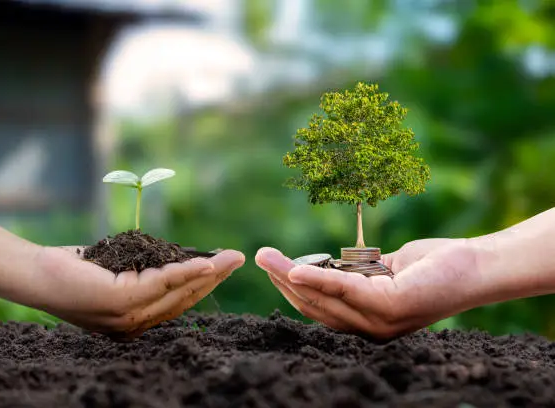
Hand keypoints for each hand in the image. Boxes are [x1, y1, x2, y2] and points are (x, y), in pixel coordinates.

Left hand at [34, 246, 244, 338]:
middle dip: (215, 278)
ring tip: (231, 258)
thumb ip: (145, 271)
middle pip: (186, 298)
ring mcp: (130, 316)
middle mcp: (136, 324)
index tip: (224, 267)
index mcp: (137, 320)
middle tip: (238, 259)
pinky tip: (207, 262)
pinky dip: (188, 271)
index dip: (205, 284)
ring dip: (210, 272)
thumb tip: (176, 258)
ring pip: (180, 290)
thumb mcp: (119, 270)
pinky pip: (164, 282)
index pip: (179, 301)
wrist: (37, 274)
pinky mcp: (123, 301)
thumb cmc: (74, 270)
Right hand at [256, 239, 487, 339]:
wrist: (475, 266)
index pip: (320, 310)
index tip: (271, 268)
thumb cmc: (432, 266)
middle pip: (315, 307)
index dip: (292, 290)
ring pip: (323, 300)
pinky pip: (344, 290)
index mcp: (366, 322)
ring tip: (266, 258)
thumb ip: (357, 275)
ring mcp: (379, 323)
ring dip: (290, 277)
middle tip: (259, 258)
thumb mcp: (386, 270)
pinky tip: (294, 270)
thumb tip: (327, 265)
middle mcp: (370, 330)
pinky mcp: (389, 308)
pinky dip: (317, 279)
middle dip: (282, 281)